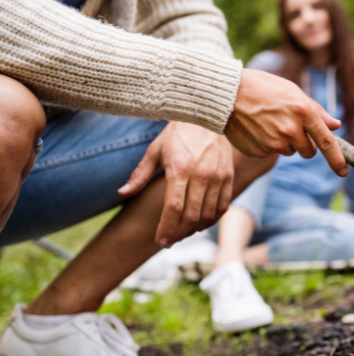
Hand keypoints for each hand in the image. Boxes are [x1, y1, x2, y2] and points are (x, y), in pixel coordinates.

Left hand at [118, 122, 233, 246]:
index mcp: (180, 168)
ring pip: (209, 215)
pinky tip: (200, 223)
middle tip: (169, 240)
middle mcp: (202, 174)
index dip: (166, 228)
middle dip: (179, 233)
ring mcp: (218, 177)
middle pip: (192, 216)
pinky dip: (212, 220)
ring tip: (182, 232)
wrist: (209, 115)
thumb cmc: (178, 133)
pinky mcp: (228, 176)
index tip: (160, 240)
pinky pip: (223, 206)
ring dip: (195, 229)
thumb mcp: (155, 150)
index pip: (173, 208)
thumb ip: (140, 174)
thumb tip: (123, 193)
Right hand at [225, 69, 347, 176]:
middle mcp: (291, 130)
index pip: (326, 142)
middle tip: (288, 125)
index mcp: (303, 112)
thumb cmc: (263, 88)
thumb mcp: (293, 91)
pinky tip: (257, 129)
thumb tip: (336, 126)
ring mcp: (274, 143)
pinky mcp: (260, 152)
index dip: (337, 159)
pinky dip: (268, 144)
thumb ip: (317, 110)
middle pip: (308, 152)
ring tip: (268, 123)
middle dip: (304, 143)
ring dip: (285, 142)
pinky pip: (272, 153)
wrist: (226, 93)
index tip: (343, 172)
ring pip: (290, 152)